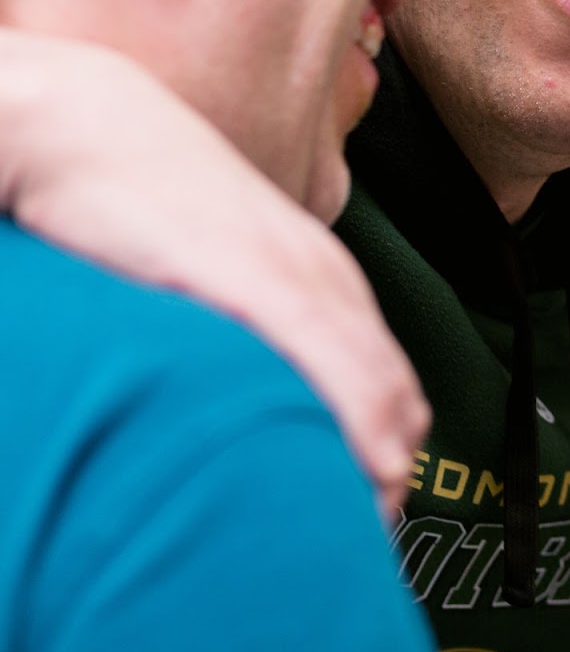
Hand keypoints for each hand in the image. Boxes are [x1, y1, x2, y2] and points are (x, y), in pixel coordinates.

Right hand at [0, 31, 427, 518]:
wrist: (93, 124)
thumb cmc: (139, 198)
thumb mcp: (208, 265)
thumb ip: (238, 313)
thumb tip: (236, 377)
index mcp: (318, 273)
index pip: (386, 374)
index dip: (388, 444)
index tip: (372, 501)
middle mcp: (324, 273)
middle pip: (394, 389)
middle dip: (390, 465)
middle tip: (368, 526)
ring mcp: (296, 271)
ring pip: (378, 382)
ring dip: (382, 458)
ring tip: (367, 516)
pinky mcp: (255, 273)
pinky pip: (330, 355)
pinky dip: (357, 418)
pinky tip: (365, 464)